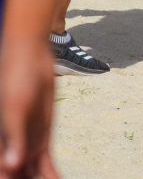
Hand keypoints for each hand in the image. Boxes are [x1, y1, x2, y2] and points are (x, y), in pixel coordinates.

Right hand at [0, 38, 57, 178]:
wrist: (31, 61)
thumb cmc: (14, 80)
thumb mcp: (14, 107)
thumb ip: (14, 137)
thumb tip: (12, 165)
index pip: (4, 172)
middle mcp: (9, 149)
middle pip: (18, 176)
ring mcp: (27, 144)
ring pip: (32, 174)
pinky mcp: (42, 138)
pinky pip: (46, 162)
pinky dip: (52, 174)